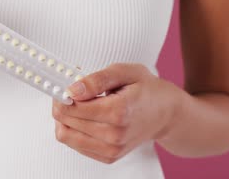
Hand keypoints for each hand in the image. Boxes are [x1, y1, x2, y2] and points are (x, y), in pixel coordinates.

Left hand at [52, 63, 180, 163]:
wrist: (166, 113)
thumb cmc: (147, 89)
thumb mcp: (124, 72)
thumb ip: (96, 80)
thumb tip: (73, 90)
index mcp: (119, 112)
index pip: (72, 107)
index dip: (62, 93)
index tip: (64, 84)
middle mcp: (114, 135)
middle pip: (65, 121)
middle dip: (61, 103)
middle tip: (70, 91)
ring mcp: (111, 149)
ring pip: (65, 135)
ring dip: (64, 117)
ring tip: (78, 104)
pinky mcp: (108, 157)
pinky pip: (74, 144)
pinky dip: (73, 129)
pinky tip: (86, 116)